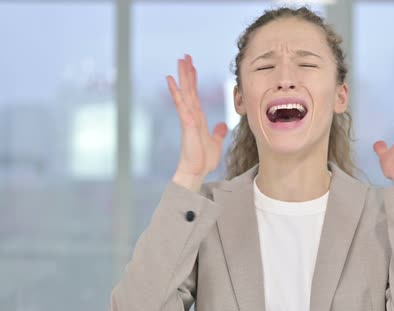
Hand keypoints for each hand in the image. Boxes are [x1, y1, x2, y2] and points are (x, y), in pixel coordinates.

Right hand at [166, 54, 227, 182]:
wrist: (196, 171)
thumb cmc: (203, 159)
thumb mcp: (216, 143)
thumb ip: (218, 132)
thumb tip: (222, 125)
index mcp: (198, 118)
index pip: (196, 94)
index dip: (194, 80)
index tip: (192, 66)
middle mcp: (192, 115)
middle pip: (189, 89)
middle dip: (187, 72)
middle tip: (185, 56)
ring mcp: (188, 118)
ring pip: (185, 92)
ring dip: (182, 76)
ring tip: (180, 61)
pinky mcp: (187, 123)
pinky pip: (181, 104)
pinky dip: (176, 92)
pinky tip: (171, 80)